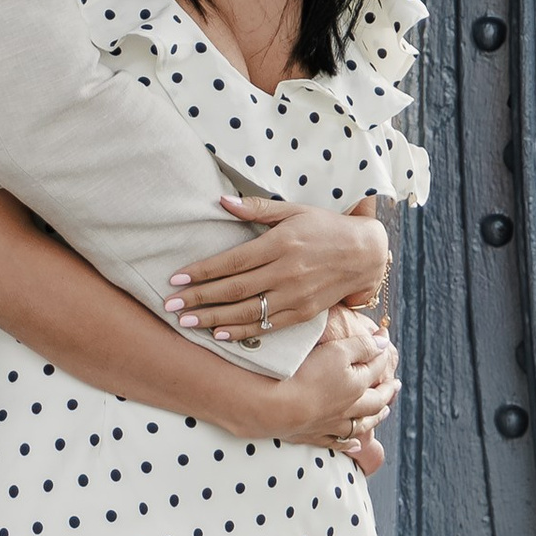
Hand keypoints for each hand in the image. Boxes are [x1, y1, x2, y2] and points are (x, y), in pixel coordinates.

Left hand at [170, 194, 388, 341]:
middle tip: (171, 305)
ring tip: (187, 322)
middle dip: (199, 298)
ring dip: (214, 319)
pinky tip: (221, 334)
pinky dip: (243, 332)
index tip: (177, 277)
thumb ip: (257, 207)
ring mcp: (294, 296)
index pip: (232, 261)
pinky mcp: (303, 314)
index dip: (202, 271)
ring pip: (247, 312)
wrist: (364, 254)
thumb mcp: (294, 209)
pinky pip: (267, 327)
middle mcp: (285, 272)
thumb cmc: (325, 226)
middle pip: (234, 289)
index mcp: (279, 244)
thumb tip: (222, 201)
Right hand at [276, 308, 397, 468]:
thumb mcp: (337, 350)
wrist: (278, 406)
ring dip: (375, 418)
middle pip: (375, 401)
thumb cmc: (307, 374)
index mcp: (357, 386)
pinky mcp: (314, 436)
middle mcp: (349, 408)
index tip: (384, 339)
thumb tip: (384, 343)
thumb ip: (362, 346)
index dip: (381, 352)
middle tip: (396, 385)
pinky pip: (338, 443)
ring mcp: (332, 424)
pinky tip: (355, 444)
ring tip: (384, 412)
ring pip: (360, 424)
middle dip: (387, 391)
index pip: (376, 368)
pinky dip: (349, 444)